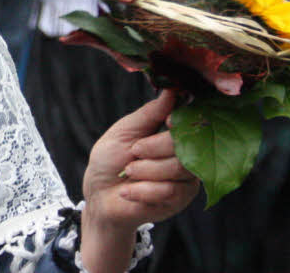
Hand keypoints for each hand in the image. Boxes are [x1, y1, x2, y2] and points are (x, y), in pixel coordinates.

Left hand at [80, 91, 198, 272]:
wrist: (100, 195)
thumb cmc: (110, 159)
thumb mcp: (125, 130)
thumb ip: (149, 113)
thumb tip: (171, 90)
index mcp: (171, 133)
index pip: (189, 122)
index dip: (181, 121)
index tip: (168, 121)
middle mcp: (185, 153)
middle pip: (184, 144)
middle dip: (153, 148)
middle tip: (133, 153)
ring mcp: (186, 177)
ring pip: (178, 168)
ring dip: (145, 170)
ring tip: (128, 173)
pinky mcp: (180, 199)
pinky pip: (169, 191)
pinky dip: (142, 190)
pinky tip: (129, 191)